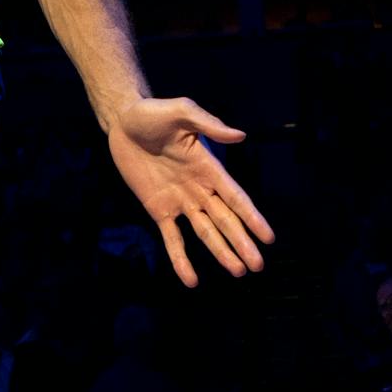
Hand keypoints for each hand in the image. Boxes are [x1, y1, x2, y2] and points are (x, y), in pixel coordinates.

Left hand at [104, 97, 274, 286]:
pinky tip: (190, 280)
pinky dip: (180, 259)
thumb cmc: (153, 113)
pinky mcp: (157, 208)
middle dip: (241, 242)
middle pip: (224, 220)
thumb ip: (208, 123)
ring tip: (238, 272)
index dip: (251, 217)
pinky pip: (172, 237)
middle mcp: (198, 188)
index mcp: (209, 168)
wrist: (122, 120)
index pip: (235, 197)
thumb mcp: (181, 112)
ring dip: (221, 252)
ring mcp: (179, 200)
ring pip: (205, 232)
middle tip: (258, 266)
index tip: (269, 237)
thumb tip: (240, 135)